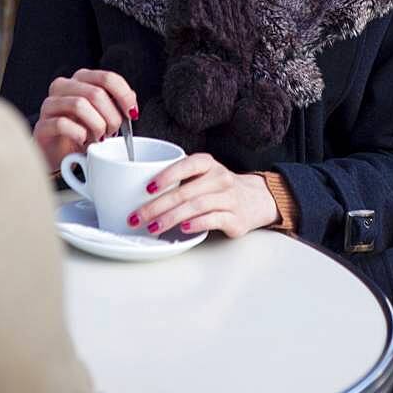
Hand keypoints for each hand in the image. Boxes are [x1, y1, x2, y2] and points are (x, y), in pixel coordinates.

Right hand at [33, 68, 138, 171]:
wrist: (60, 156)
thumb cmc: (84, 132)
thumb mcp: (105, 115)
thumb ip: (117, 102)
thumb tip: (131, 98)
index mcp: (81, 79)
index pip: (107, 78)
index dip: (124, 96)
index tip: (132, 113)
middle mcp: (63, 86)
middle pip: (96, 92)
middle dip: (111, 116)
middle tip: (113, 131)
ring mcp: (49, 105)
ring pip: (79, 105)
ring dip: (96, 125)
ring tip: (99, 138)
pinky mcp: (41, 125)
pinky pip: (62, 123)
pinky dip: (79, 134)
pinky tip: (83, 141)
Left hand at [127, 153, 279, 238]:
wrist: (255, 199)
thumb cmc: (218, 188)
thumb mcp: (202, 176)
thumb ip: (179, 180)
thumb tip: (140, 194)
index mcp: (208, 164)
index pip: (187, 165)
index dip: (166, 175)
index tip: (147, 189)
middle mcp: (220, 178)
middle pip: (185, 191)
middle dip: (157, 206)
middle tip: (138, 217)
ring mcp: (229, 198)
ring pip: (197, 206)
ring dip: (171, 218)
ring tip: (153, 227)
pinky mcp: (235, 218)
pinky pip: (214, 219)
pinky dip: (196, 224)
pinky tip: (182, 229)